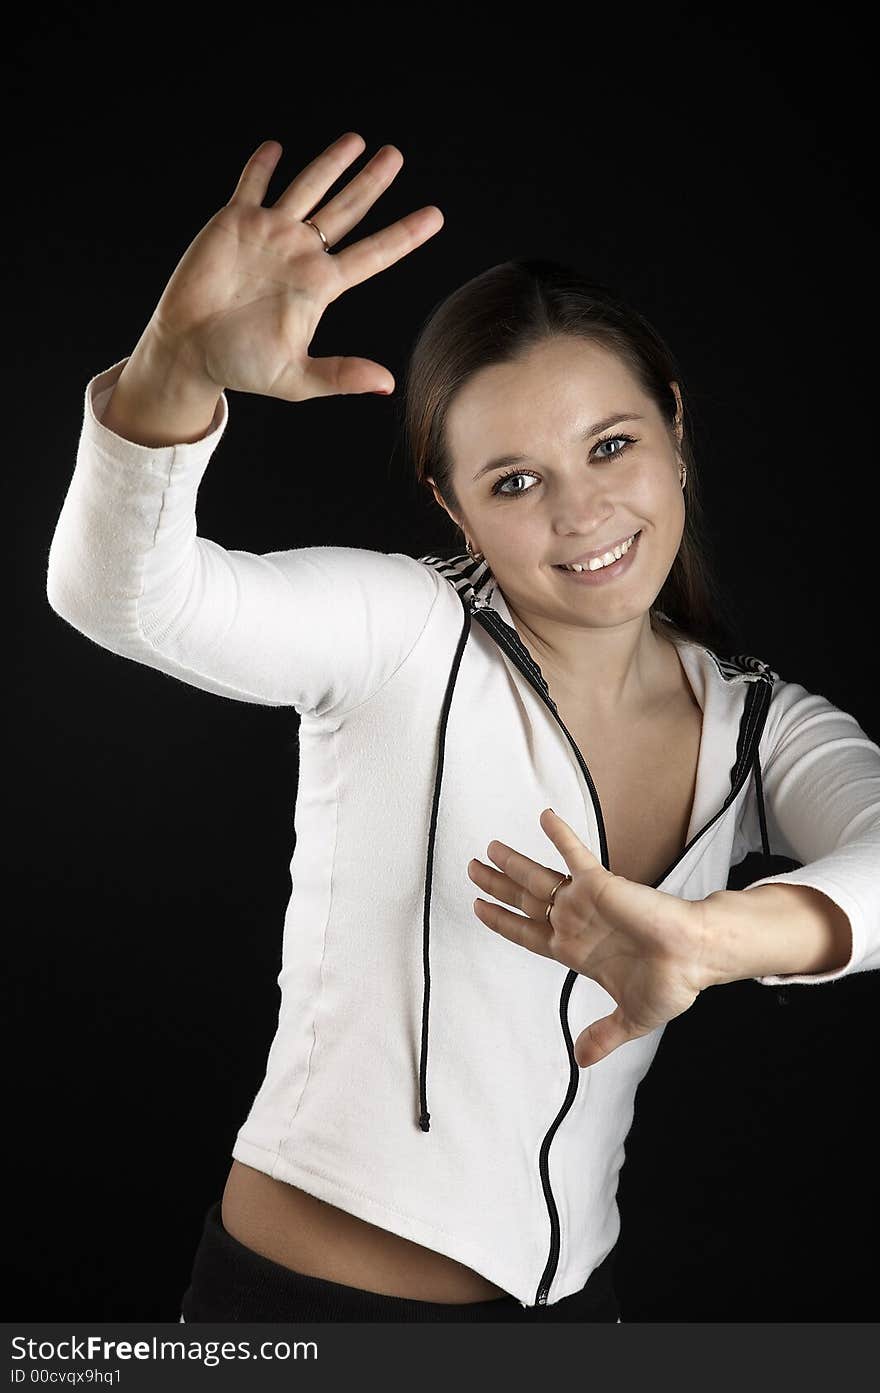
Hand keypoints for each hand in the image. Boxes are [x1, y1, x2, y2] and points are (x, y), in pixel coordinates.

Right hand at [146, 132, 443, 399]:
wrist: (190, 350)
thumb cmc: (241, 367)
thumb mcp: (296, 378)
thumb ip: (341, 375)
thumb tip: (388, 385)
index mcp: (321, 285)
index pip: (373, 253)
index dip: (404, 234)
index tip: (435, 216)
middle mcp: (301, 253)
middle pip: (346, 210)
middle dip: (371, 181)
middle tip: (395, 155)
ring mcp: (270, 233)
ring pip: (309, 188)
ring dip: (330, 162)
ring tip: (356, 140)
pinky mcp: (234, 222)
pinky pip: (253, 184)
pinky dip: (263, 164)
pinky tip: (277, 148)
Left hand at [467, 808, 708, 1067]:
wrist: (694, 961)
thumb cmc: (669, 983)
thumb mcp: (629, 1019)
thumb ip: (603, 1035)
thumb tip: (582, 1060)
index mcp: (574, 951)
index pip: (526, 934)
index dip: (501, 922)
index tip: (478, 908)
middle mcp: (573, 923)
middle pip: (523, 901)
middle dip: (495, 885)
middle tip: (471, 868)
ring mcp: (584, 903)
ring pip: (537, 878)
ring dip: (512, 863)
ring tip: (488, 848)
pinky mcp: (601, 886)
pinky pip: (575, 857)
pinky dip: (560, 837)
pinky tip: (544, 817)